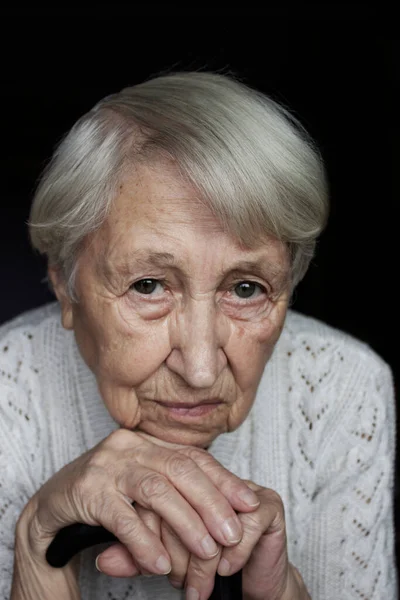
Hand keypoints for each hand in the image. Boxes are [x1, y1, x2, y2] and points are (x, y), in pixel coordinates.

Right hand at [21, 429, 259, 576]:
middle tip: (233, 533)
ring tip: (207, 551)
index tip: (249, 502)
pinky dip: (145, 542)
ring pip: (157, 491)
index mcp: (146, 441)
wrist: (52, 505)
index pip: (193, 456)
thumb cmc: (104, 495)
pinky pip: (123, 518)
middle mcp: (129, 446)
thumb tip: (224, 508)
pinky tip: (162, 563)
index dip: (224, 480)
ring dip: (186, 523)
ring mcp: (107, 465)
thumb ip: (174, 488)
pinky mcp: (87, 490)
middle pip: (181, 469)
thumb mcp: (142, 485)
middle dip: (212, 503)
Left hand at [96, 481, 309, 599]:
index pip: (163, 485)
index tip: (151, 561)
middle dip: (181, 543)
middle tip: (175, 579)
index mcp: (185, 474)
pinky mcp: (269, 503)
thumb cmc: (205, 563)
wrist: (253, 585)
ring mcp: (244, 485)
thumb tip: (103, 559)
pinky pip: (247, 526)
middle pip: (188, 493)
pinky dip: (234, 555)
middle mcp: (213, 474)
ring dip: (206, 558)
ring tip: (196, 586)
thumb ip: (134, 553)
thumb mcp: (161, 557)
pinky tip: (225, 570)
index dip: (154, 525)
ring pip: (215, 514)